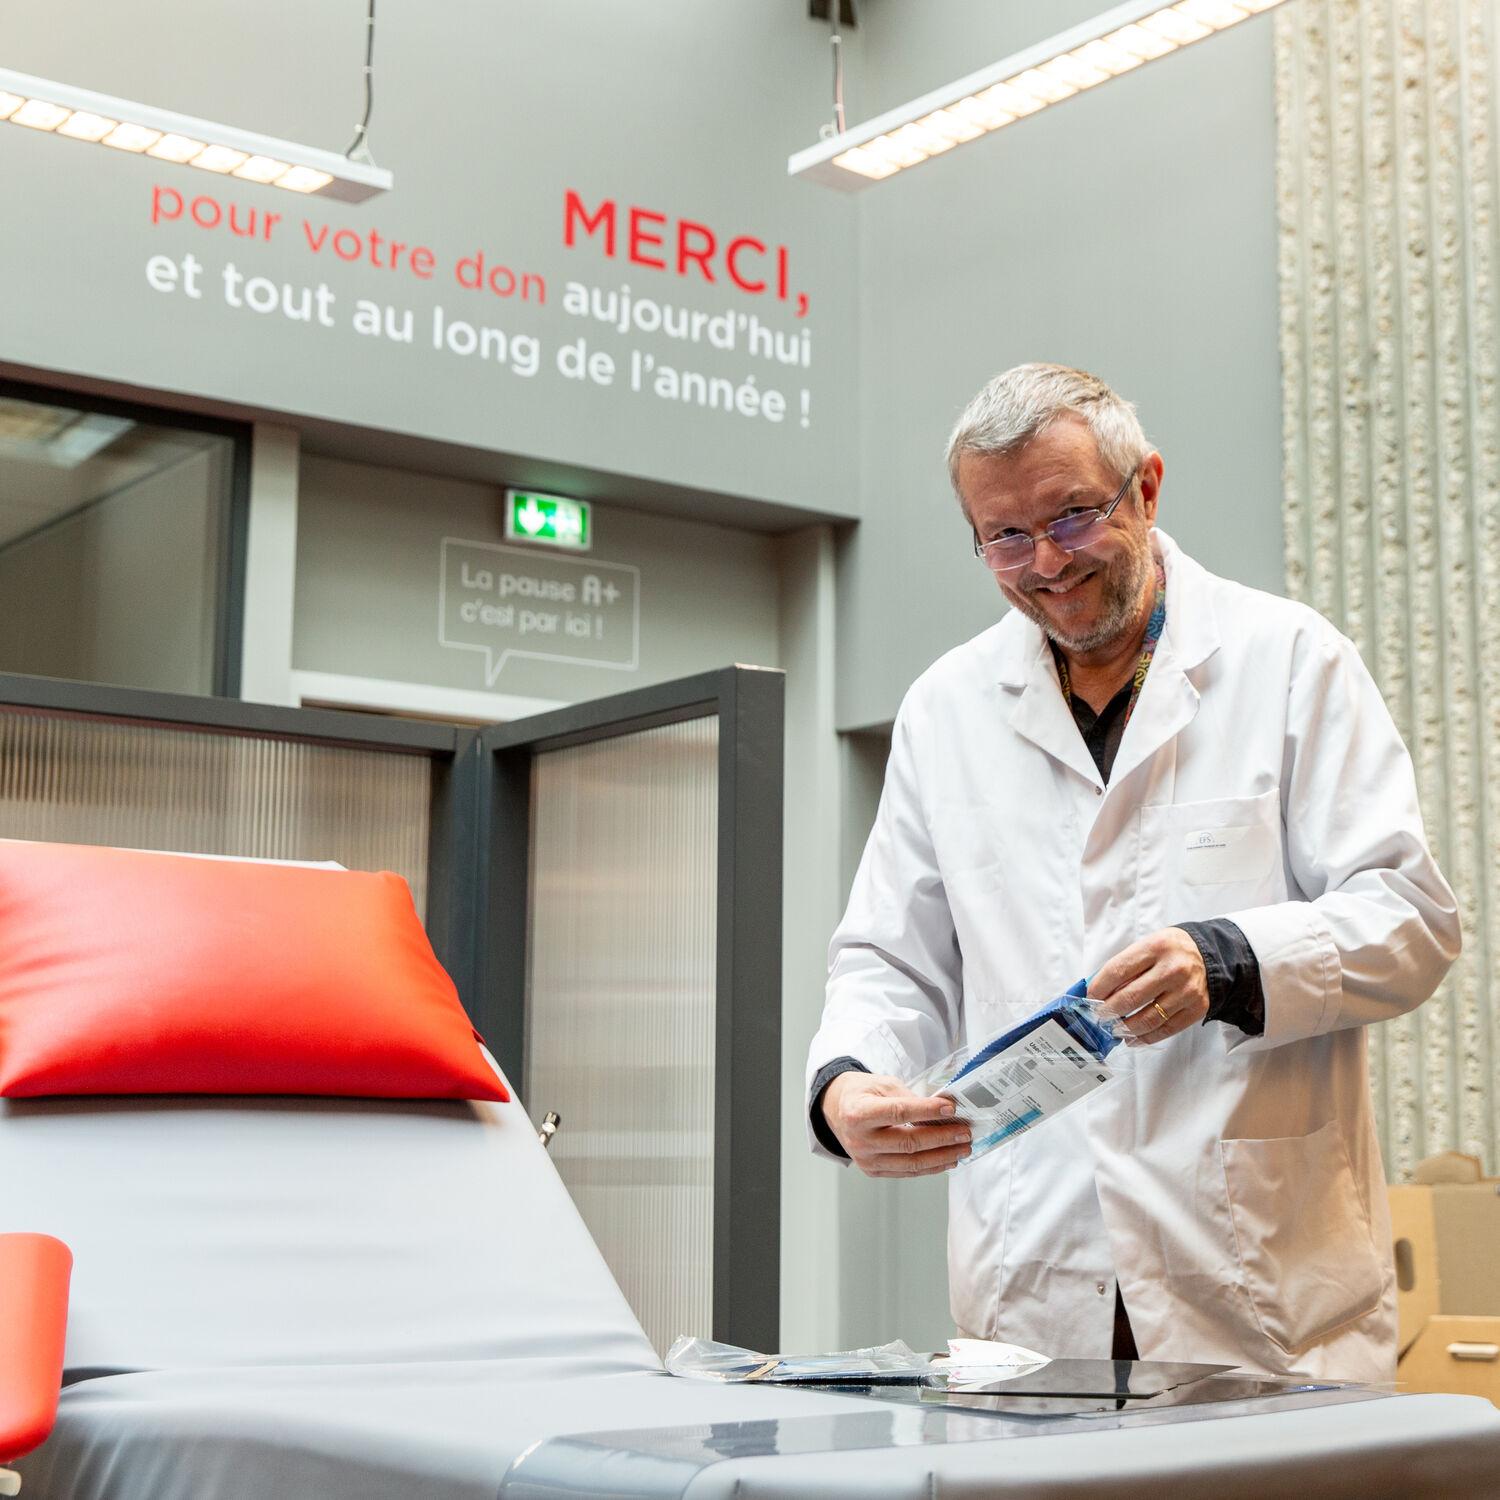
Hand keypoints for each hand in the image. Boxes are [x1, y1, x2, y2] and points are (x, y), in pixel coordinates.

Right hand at [822, 1073, 971, 1177]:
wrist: (837, 1111)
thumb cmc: (862, 1094)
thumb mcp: (881, 1084)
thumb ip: (908, 1096)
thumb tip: (942, 1110)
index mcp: (858, 1113)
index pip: (898, 1112)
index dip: (926, 1111)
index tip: (951, 1108)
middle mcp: (860, 1140)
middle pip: (908, 1142)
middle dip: (942, 1138)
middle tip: (964, 1132)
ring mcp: (866, 1159)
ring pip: (911, 1163)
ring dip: (942, 1156)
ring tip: (963, 1148)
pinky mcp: (873, 1171)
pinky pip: (907, 1172)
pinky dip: (930, 1167)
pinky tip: (947, 1159)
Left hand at [1089, 927, 1209, 1044]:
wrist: (1208, 956)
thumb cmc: (1169, 951)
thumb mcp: (1147, 946)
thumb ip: (1125, 966)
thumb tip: (1099, 993)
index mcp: (1155, 947)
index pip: (1118, 971)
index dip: (1099, 988)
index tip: (1089, 998)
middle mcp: (1173, 969)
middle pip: (1131, 997)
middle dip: (1109, 1011)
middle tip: (1099, 1016)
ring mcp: (1187, 991)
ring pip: (1149, 1018)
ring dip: (1125, 1028)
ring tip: (1113, 1029)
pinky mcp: (1197, 1008)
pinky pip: (1167, 1029)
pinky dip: (1146, 1038)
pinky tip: (1132, 1039)